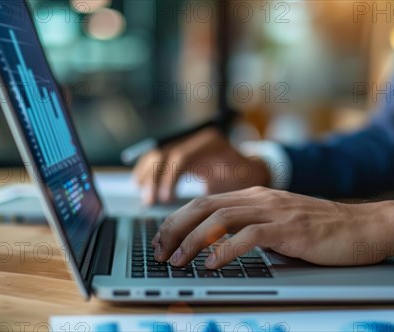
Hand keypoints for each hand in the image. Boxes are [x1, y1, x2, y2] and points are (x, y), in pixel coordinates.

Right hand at [133, 128, 269, 204]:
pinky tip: (141, 185)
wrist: (252, 171)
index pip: (181, 156)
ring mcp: (188, 143)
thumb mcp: (240, 188)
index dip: (169, 179)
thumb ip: (219, 199)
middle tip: (149, 201)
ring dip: (147, 175)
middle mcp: (197, 139)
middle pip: (165, 153)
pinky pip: (159, 158)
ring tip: (144, 196)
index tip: (165, 200)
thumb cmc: (248, 182)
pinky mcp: (182, 152)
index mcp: (212, 144)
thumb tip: (197, 220)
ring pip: (158, 154)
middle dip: (153, 178)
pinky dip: (148, 171)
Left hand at [152, 187, 393, 268]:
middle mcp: (261, 197)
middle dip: (175, 227)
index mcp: (256, 195)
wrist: (365, 227)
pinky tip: (212, 265)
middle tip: (159, 251)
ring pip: (220, 217)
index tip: (163, 239)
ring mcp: (275, 210)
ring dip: (193, 240)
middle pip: (204, 205)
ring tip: (177, 260)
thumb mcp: (281, 224)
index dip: (178, 219)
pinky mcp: (289, 228)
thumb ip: (252, 228)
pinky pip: (248, 236)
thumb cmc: (324, 230)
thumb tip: (219, 247)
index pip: (206, 201)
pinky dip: (225, 250)